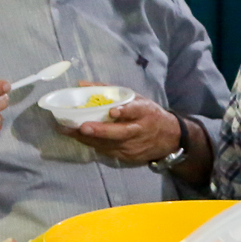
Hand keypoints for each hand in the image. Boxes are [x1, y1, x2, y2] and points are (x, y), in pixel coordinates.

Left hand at [70, 88, 184, 164]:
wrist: (170, 138)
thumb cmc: (148, 113)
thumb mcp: (136, 98)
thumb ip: (109, 90)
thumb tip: (81, 84)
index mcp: (145, 112)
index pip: (136, 111)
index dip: (125, 111)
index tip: (113, 111)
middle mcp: (140, 130)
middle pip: (121, 132)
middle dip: (101, 131)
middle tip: (83, 127)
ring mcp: (134, 146)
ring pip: (110, 144)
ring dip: (89, 139)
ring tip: (70, 132)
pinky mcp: (129, 157)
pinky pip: (108, 151)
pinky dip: (93, 145)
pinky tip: (80, 139)